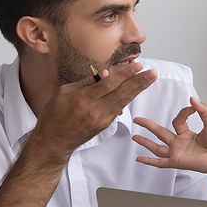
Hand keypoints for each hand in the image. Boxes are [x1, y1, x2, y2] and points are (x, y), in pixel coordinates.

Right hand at [31, 62, 156, 160]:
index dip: (125, 75)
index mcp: (83, 100)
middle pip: (121, 93)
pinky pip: (119, 107)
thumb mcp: (64, 92)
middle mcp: (95, 110)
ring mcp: (102, 119)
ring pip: (124, 101)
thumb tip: (106, 73)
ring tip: (150, 78)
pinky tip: (137, 88)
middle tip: (152, 72)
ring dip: (139, 89)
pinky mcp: (106, 124)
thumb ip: (86, 82)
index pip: (109, 85)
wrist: (54, 141)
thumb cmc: (55, 114)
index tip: (137, 66)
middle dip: (139, 82)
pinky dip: (128, 97)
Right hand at [133, 97, 206, 188]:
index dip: (183, 112)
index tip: (191, 107)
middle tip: (138, 119)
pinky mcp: (176, 161)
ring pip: (157, 147)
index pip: (178, 121)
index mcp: (189, 134)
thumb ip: (203, 109)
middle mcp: (181, 143)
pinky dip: (149, 161)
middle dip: (148, 125)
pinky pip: (160, 162)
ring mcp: (177, 153)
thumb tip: (192, 99)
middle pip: (160, 132)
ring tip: (134, 136)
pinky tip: (139, 159)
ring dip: (145, 142)